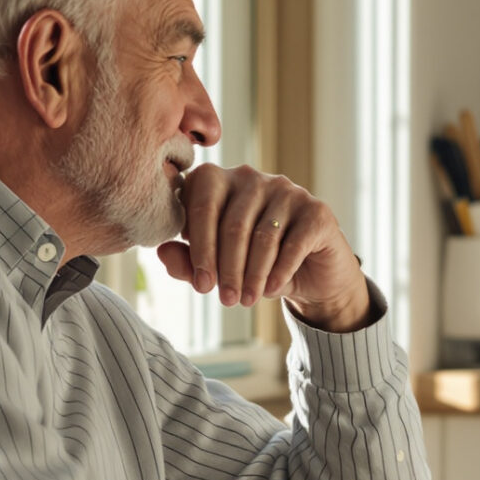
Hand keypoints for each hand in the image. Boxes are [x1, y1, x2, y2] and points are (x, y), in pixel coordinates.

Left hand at [157, 164, 372, 331]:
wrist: (310, 274)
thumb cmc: (254, 265)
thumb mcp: (218, 268)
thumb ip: (188, 261)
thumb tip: (162, 253)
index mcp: (219, 182)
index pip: (201, 204)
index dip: (200, 248)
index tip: (201, 285)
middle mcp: (252, 179)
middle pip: (233, 223)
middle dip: (226, 267)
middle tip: (225, 300)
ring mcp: (287, 191)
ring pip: (263, 235)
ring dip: (253, 274)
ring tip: (246, 300)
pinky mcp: (316, 210)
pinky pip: (293, 242)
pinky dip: (280, 270)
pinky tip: (272, 290)